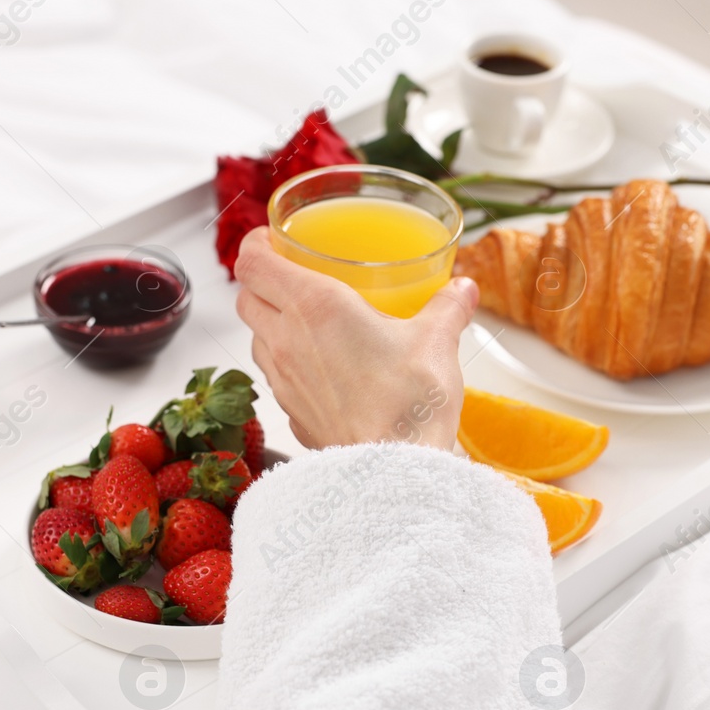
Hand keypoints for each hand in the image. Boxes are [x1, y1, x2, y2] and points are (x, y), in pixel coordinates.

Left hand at [233, 226, 479, 451]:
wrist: (393, 471)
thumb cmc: (407, 405)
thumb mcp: (437, 341)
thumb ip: (448, 307)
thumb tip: (463, 290)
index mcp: (314, 305)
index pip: (253, 261)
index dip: (255, 243)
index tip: (272, 238)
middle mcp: (287, 339)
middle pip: (246, 297)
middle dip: (261, 281)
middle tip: (290, 275)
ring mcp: (284, 379)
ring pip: (255, 338)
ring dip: (270, 323)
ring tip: (305, 323)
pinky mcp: (291, 412)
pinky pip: (275, 377)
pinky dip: (286, 363)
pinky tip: (320, 369)